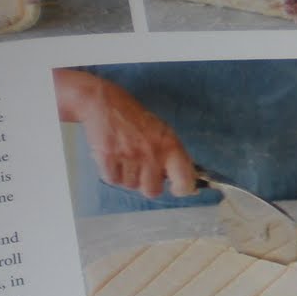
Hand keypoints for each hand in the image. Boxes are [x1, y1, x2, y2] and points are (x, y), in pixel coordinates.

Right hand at [55, 70, 195, 198]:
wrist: (106, 104)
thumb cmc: (137, 120)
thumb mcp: (163, 132)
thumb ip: (175, 156)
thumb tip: (189, 181)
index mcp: (170, 145)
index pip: (185, 179)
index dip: (182, 188)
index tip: (177, 188)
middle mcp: (151, 152)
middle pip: (153, 191)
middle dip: (147, 185)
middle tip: (143, 171)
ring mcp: (129, 156)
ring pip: (131, 186)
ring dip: (128, 177)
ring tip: (126, 158)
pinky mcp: (108, 158)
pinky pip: (113, 180)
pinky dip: (112, 173)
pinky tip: (114, 158)